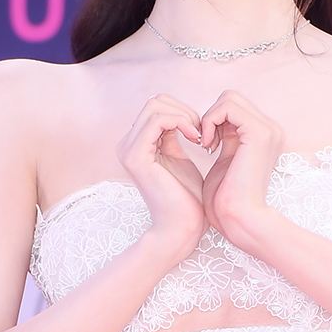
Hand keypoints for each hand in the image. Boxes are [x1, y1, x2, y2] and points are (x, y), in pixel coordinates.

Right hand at [117, 94, 207, 259]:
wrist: (181, 229)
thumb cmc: (186, 200)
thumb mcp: (180, 159)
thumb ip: (174, 136)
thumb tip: (181, 114)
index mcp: (137, 144)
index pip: (158, 107)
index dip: (184, 112)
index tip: (202, 131)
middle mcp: (128, 144)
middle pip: (155, 102)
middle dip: (184, 110)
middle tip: (201, 131)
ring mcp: (129, 149)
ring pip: (155, 106)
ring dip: (184, 115)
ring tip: (199, 136)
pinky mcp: (136, 156)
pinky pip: (157, 120)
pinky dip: (181, 122)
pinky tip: (196, 138)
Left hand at [201, 90, 283, 248]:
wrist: (239, 220)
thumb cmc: (227, 199)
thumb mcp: (225, 159)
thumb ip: (224, 136)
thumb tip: (212, 119)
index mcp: (264, 135)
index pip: (234, 107)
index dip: (213, 120)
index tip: (205, 144)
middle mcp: (271, 129)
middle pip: (231, 98)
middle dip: (211, 116)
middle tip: (204, 143)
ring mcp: (268, 129)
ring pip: (229, 98)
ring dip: (209, 118)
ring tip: (205, 144)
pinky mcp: (258, 133)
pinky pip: (227, 107)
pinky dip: (210, 121)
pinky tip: (206, 145)